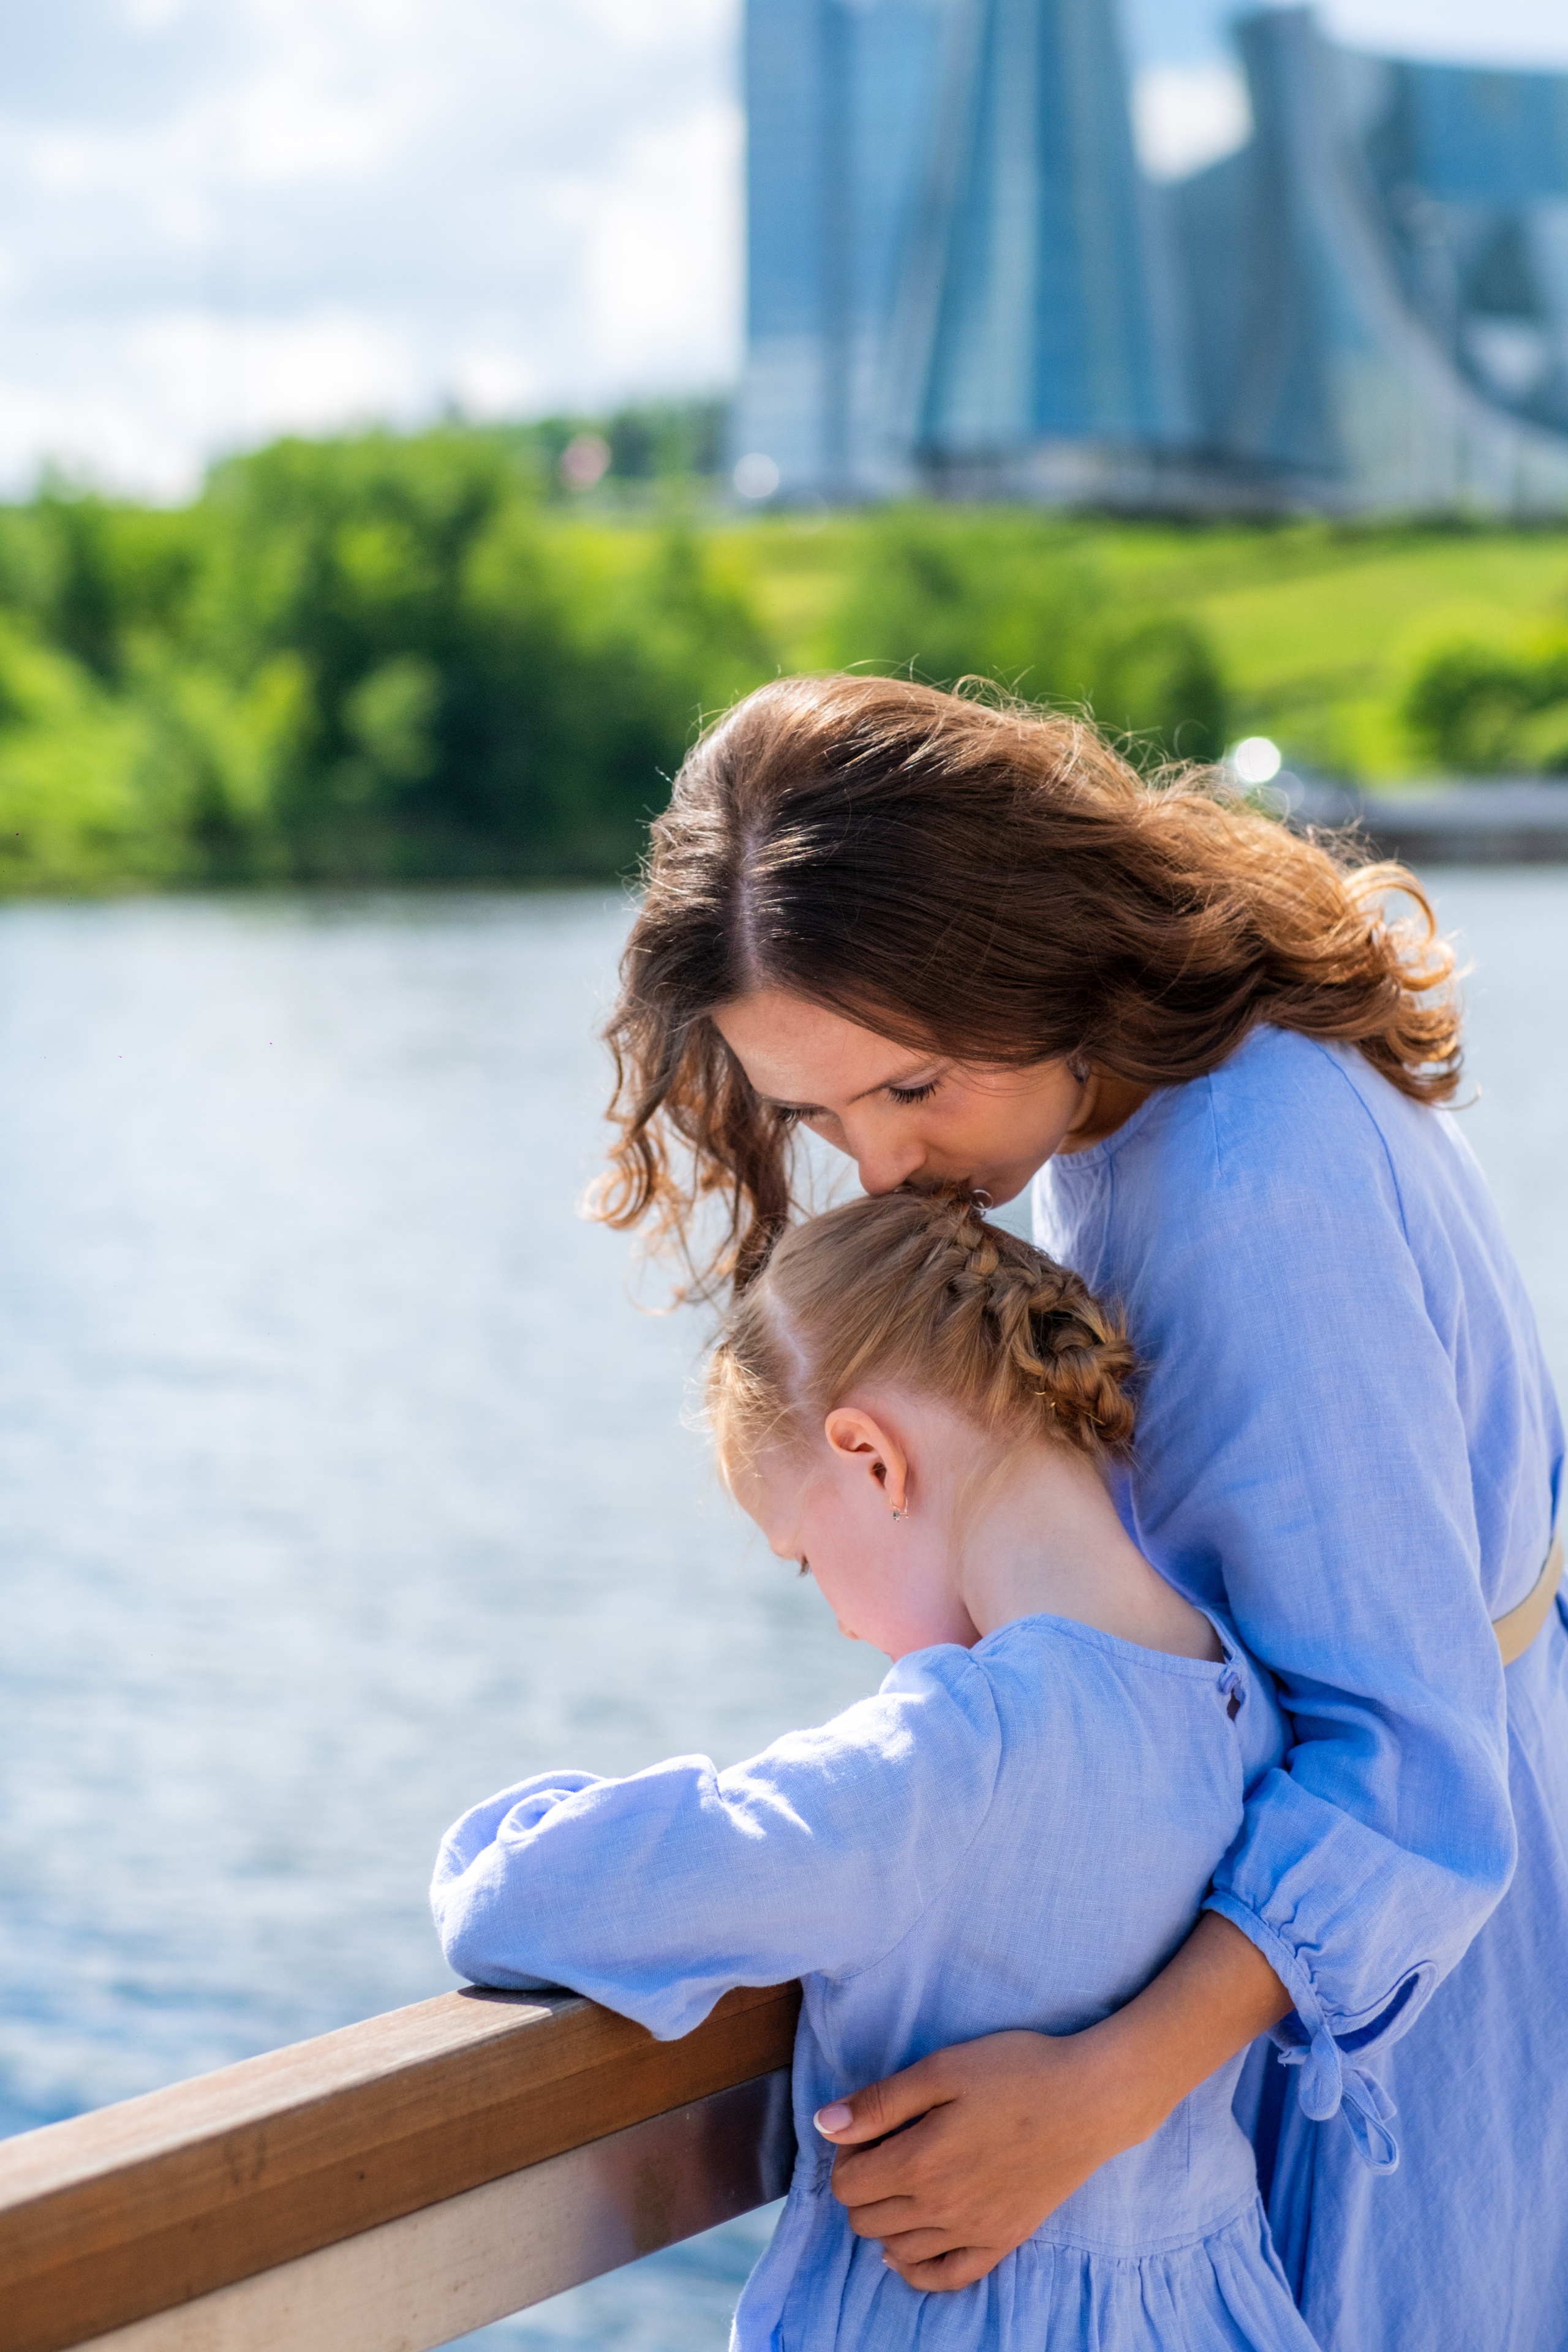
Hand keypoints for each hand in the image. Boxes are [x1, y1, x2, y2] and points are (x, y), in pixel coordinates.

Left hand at [814, 1912, 1290, 2291]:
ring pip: (896, 2249)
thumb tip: (824, 2126)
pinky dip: (918, 2266)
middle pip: (865, 2220)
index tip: (867, 2130)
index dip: (845, 2156)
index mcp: (920, 2163)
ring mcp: (973, 2232)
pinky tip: (912, 2243)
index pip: (846, 2185)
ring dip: (885, 2219)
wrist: (1092, 2099)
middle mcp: (941, 2210)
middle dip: (862, 2185)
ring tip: (902, 2181)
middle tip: (884, 2148)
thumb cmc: (1017, 2071)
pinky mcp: (1003, 2241)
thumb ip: (880, 2102)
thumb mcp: (941, 2069)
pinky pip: (945, 2278)